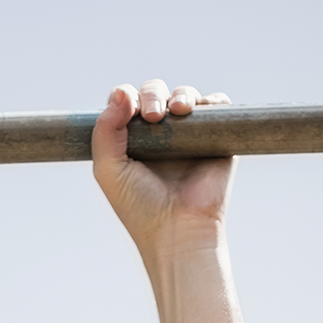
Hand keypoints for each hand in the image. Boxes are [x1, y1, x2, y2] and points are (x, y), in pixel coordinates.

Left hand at [92, 79, 233, 264]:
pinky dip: (212, 100)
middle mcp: (162, 136)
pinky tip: (198, 110)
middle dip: (153, 94)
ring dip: (181, 95)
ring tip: (177, 111)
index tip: (128, 107)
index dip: (127, 97)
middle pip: (156, 93)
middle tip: (154, 115)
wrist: (177, 231)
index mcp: (134, 140)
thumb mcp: (108, 170)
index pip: (128, 103)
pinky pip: (218, 106)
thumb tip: (121, 91)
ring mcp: (190, 137)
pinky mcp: (217, 140)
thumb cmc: (140, 208)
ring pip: (186, 96)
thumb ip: (104, 130)